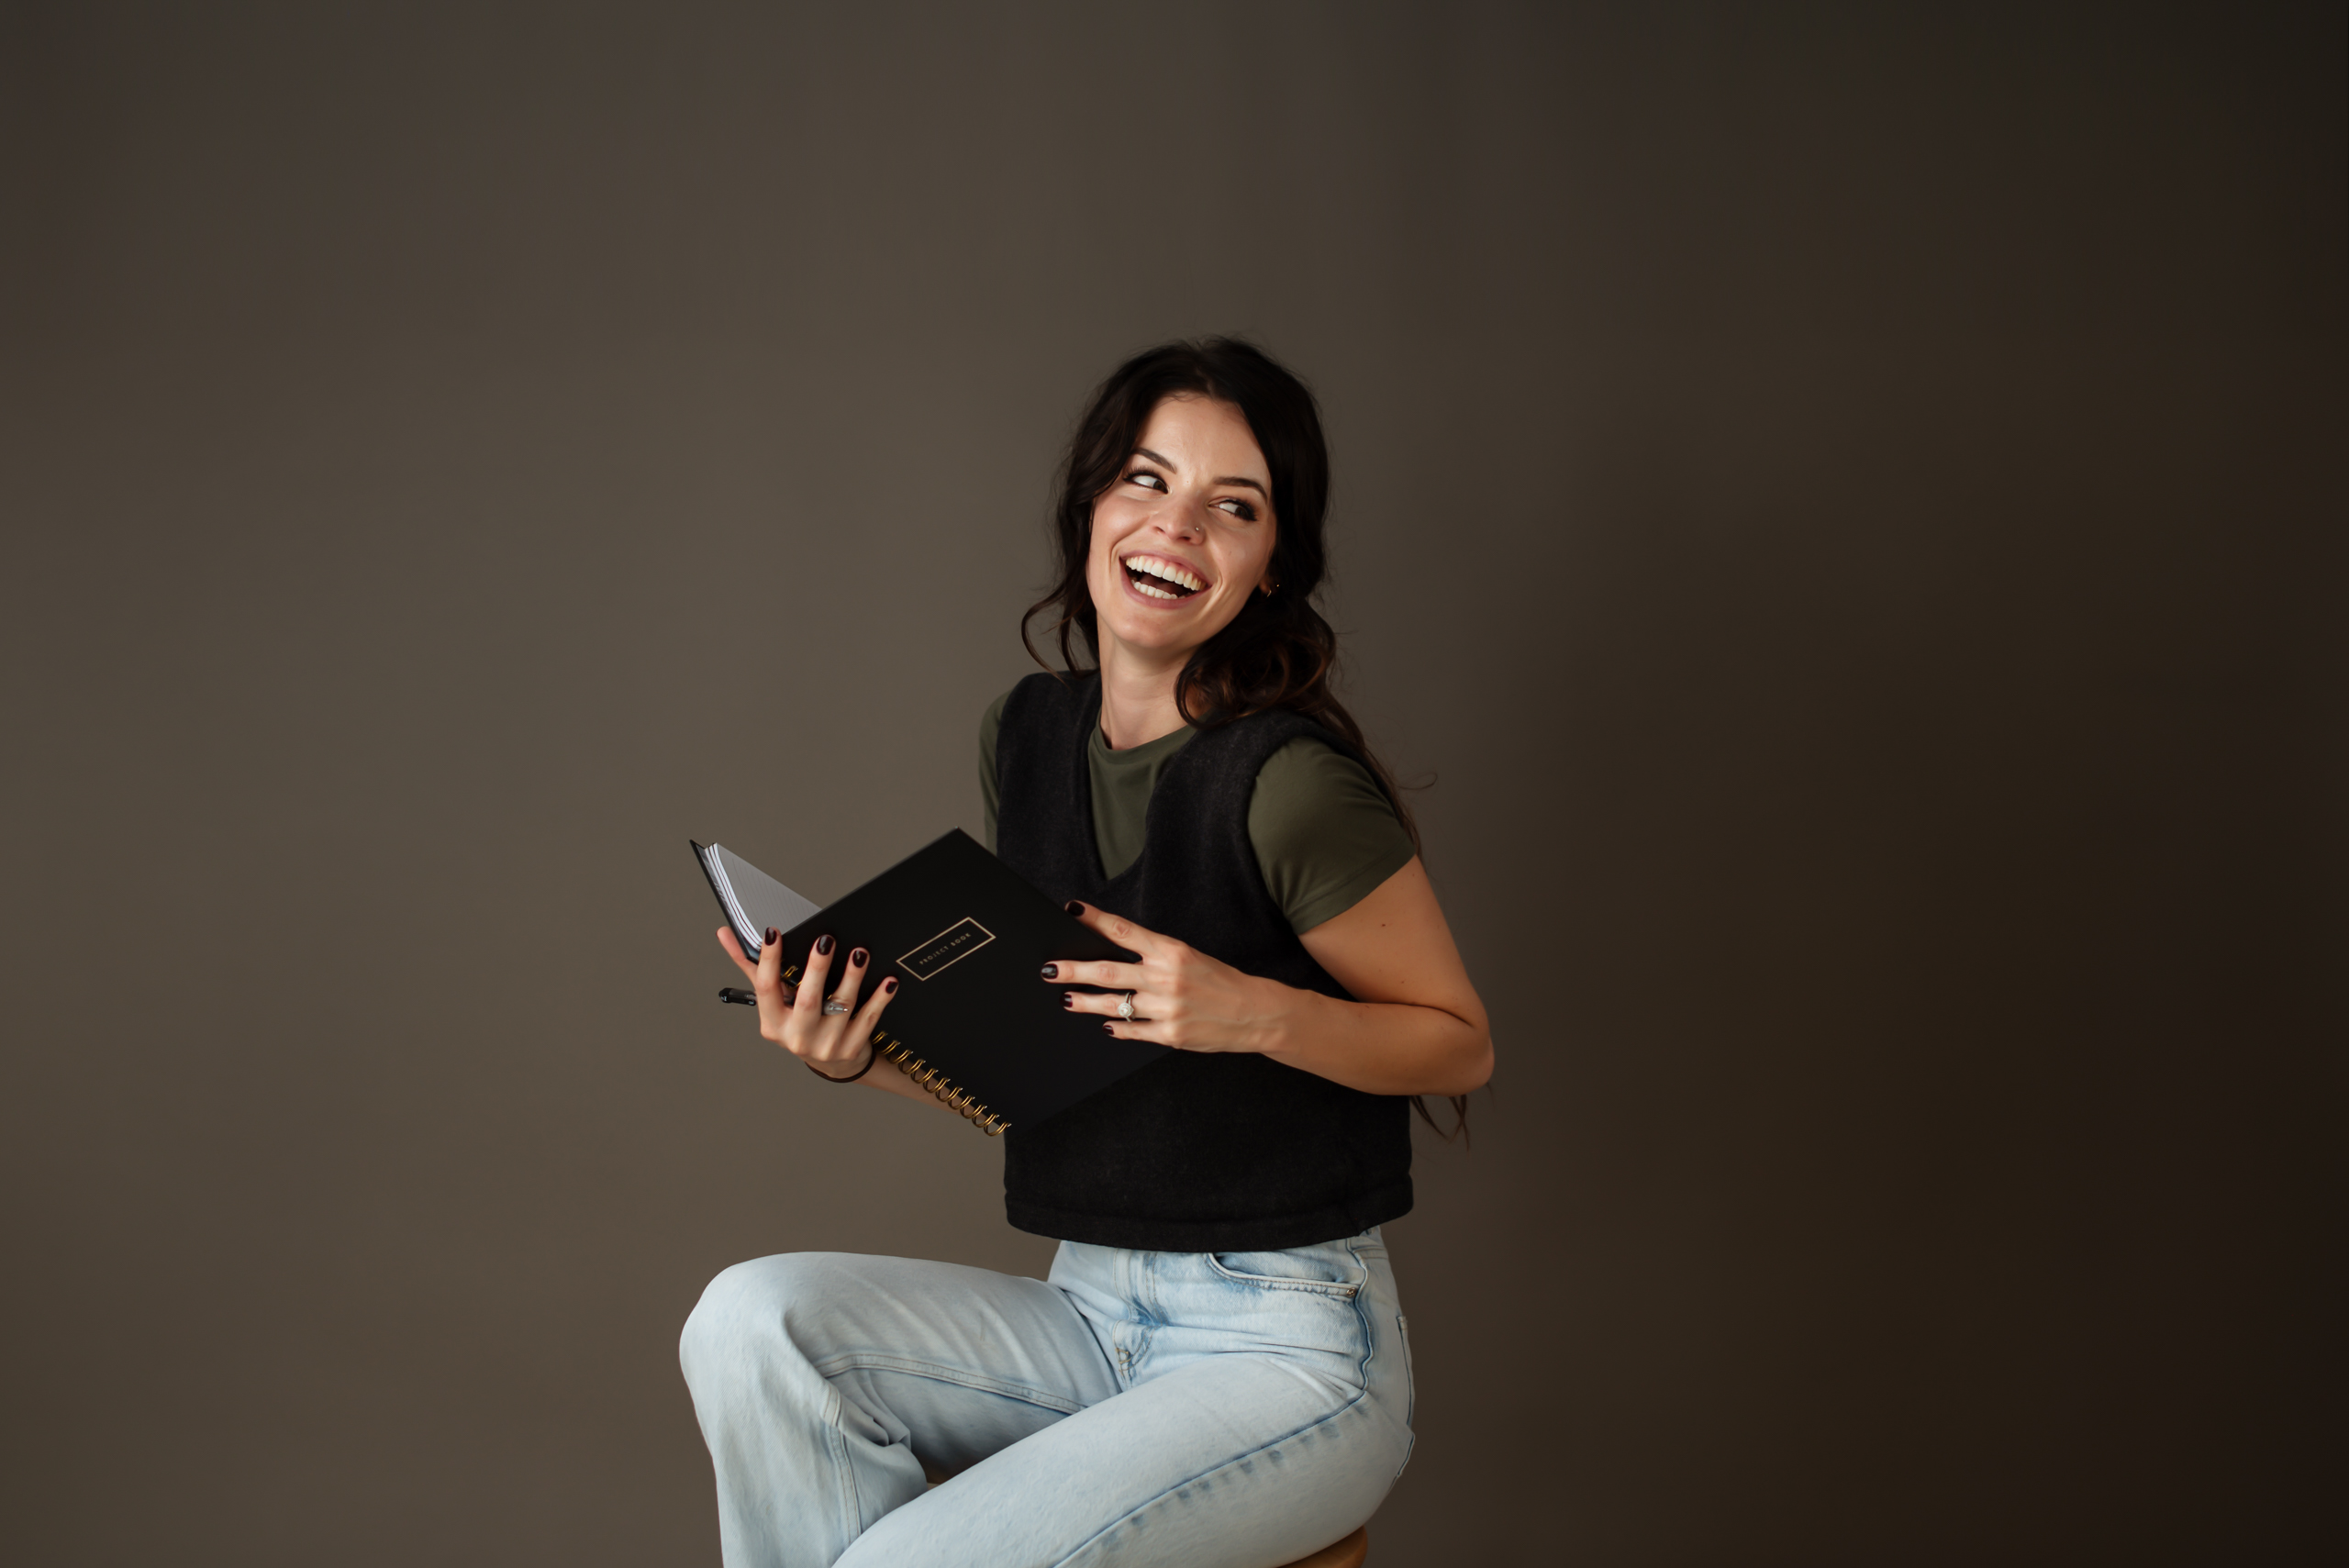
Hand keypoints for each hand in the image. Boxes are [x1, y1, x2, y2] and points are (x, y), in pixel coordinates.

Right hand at [718, 925, 897, 1078]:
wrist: (832, 1062)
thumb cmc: (797, 1022)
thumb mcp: (774, 1001)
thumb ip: (751, 966)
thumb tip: (724, 934)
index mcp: (773, 1024)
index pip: (766, 989)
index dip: (769, 960)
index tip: (773, 933)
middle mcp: (797, 1037)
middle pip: (807, 1000)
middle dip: (816, 969)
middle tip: (825, 940)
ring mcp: (826, 1045)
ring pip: (841, 1007)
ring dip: (852, 978)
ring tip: (859, 952)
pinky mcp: (852, 1048)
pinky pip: (868, 1018)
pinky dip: (879, 999)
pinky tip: (888, 981)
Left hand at [1043, 902, 1288, 1053]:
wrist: (1256, 1013)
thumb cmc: (1222, 982)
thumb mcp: (1190, 957)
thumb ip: (1154, 955)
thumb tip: (1114, 952)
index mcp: (1172, 951)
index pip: (1124, 930)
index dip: (1095, 920)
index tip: (1072, 911)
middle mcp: (1166, 978)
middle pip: (1107, 971)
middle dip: (1073, 969)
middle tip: (1048, 969)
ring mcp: (1166, 1008)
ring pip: (1113, 1005)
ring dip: (1084, 1002)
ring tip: (1065, 999)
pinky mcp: (1170, 1034)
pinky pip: (1132, 1030)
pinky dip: (1115, 1027)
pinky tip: (1103, 1025)